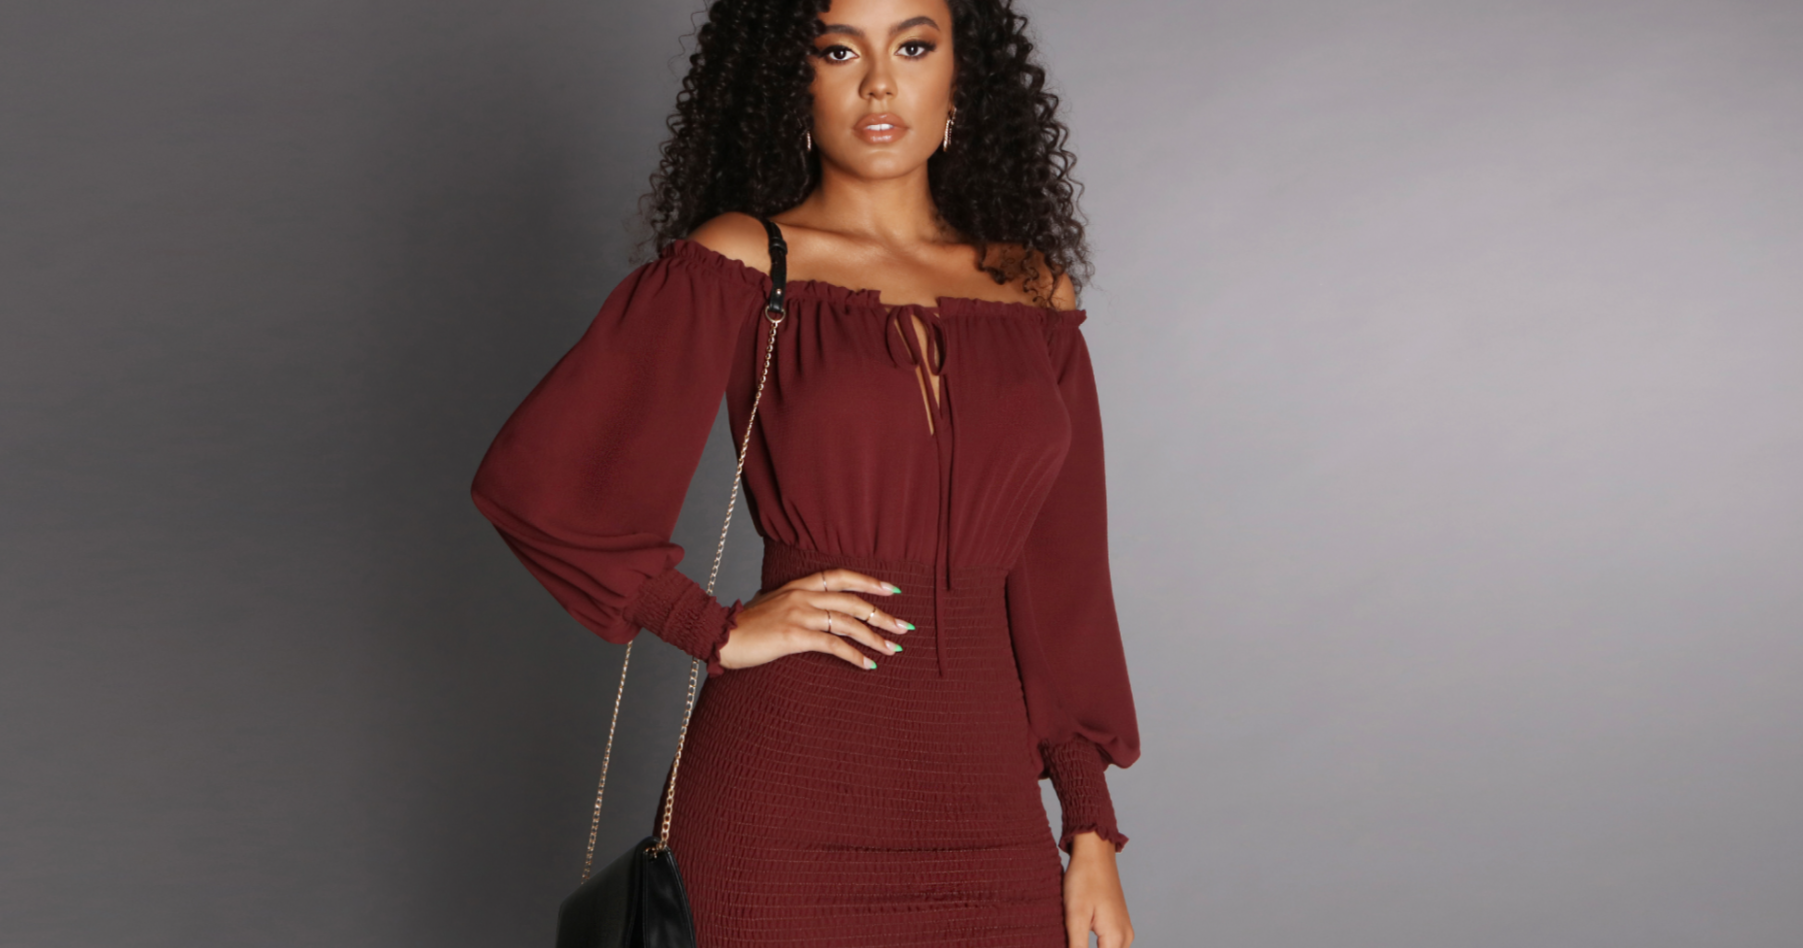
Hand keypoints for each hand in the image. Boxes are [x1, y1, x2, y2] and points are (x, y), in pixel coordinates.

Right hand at [716, 568, 912, 670]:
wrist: (719, 636)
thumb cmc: (743, 627)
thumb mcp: (770, 605)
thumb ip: (792, 604)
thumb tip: (811, 612)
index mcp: (797, 586)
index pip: (839, 576)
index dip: (868, 581)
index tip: (891, 589)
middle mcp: (802, 596)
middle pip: (852, 601)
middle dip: (881, 614)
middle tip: (903, 627)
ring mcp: (799, 614)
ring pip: (848, 623)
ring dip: (874, 637)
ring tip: (892, 649)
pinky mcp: (795, 636)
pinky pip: (833, 644)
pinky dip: (854, 655)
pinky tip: (867, 664)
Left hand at [1064, 831, 1133, 947]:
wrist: (1095, 852)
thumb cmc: (1084, 879)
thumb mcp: (1075, 916)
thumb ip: (1077, 947)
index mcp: (1116, 938)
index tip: (1070, 945)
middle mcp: (1125, 937)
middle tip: (1068, 941)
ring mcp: (1123, 930)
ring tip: (1070, 940)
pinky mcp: (1118, 924)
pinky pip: (1108, 945)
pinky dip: (1093, 947)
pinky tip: (1077, 942)